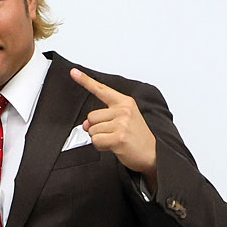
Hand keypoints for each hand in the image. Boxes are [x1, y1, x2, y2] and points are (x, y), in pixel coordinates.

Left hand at [71, 68, 157, 190]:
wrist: (152, 154)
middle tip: (112, 133)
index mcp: (125, 103)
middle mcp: (124, 111)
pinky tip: (113, 146)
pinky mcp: (118, 137)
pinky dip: (101, 146)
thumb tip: (85, 125)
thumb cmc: (136, 137)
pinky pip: (95, 141)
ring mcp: (121, 124)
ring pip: (92, 130)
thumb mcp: (123, 120)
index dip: (85, 81)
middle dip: (96, 128)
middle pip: (91, 116)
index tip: (74, 72)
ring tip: (114, 140)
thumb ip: (103, 118)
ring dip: (99, 138)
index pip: (102, 89)